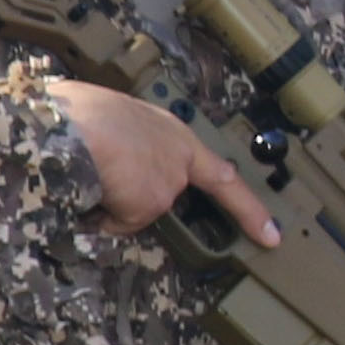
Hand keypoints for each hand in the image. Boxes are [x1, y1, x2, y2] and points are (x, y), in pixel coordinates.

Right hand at [48, 80, 277, 244]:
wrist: (72, 125)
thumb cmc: (78, 112)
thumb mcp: (112, 116)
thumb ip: (124, 141)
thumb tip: (102, 158)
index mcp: (173, 130)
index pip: (220, 174)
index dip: (247, 207)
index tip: (271, 233)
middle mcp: (181, 158)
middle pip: (165, 193)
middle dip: (134, 195)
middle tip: (107, 180)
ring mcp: (170, 183)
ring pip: (136, 209)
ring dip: (109, 199)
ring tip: (86, 170)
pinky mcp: (151, 203)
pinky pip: (118, 222)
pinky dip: (99, 215)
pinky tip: (86, 189)